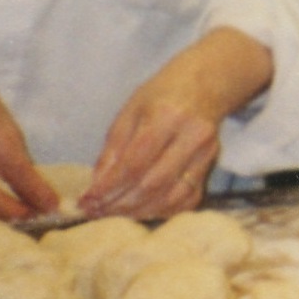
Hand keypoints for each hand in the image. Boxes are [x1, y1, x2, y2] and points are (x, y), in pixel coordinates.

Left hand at [86, 30, 270, 217]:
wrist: (206, 84)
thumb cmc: (162, 95)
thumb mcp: (130, 112)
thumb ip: (113, 149)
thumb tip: (96, 186)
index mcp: (167, 116)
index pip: (134, 163)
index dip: (108, 187)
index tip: (87, 201)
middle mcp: (192, 136)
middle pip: (152, 183)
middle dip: (119, 204)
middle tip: (96, 211)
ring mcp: (206, 153)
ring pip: (171, 196)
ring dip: (139, 212)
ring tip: (114, 213)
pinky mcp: (212, 165)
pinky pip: (187, 199)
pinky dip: (163, 211)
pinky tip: (142, 210)